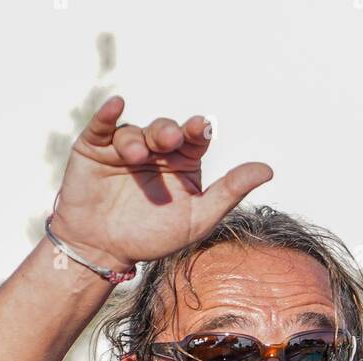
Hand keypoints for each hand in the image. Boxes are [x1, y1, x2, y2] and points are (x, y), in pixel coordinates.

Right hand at [49, 95, 272, 270]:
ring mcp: (124, 147)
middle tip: (170, 138)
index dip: (197, 130)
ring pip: (134, 130)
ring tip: (135, 154)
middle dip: (167, 131)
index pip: (193, 137)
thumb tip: (268, 170)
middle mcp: (155, 150)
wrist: (104, 252)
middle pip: (164, 130)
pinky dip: (107, 115)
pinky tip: (116, 106)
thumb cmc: (152, 237)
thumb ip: (230, 192)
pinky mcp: (95, 147)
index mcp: (181, 161)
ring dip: (136, 138)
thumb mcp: (198, 219)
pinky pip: (102, 125)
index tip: (201, 129)